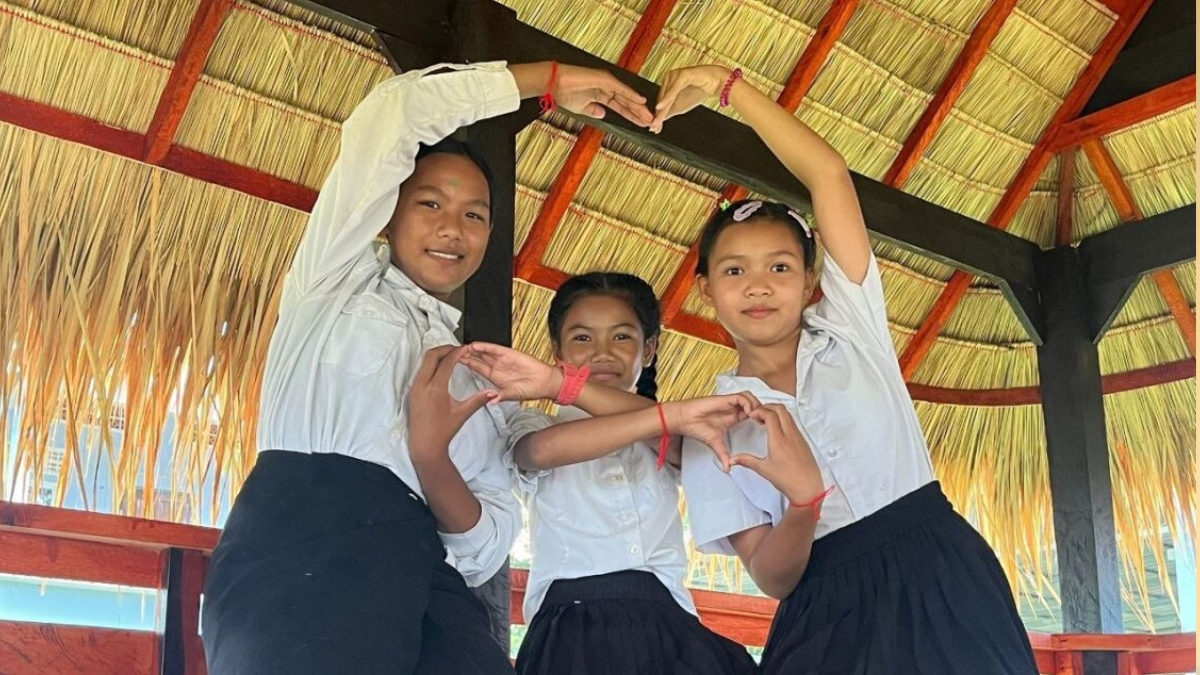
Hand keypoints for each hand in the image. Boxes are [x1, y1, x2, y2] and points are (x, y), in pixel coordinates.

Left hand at [407, 345, 496, 460]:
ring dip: (437, 355)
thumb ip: (478, 400)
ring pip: (424, 362)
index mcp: (435, 388)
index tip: (466, 349)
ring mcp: (415, 388)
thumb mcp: (462, 413)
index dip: (457, 352)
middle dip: (445, 348)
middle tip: (458, 349)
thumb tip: (493, 392)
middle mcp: (422, 385)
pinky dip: (431, 364)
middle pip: (431, 355)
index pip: (446, 362)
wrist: (425, 445)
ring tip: (451, 356)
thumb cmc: (443, 431)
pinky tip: (440, 369)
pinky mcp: (412, 392)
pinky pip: (420, 370)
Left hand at [458, 342, 560, 401]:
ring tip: (460, 347)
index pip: (476, 368)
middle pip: (477, 358)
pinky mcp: (509, 354)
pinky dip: (485, 347)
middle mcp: (497, 366)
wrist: (545, 383)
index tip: (454, 361)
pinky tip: (475, 345)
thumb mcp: (512, 395)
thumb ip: (501, 396)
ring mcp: (502, 359)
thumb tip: (491, 401)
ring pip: (483, 352)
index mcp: (494, 377)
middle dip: (465, 354)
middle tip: (452, 351)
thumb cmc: (530, 390)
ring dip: (472, 350)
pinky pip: (494, 349)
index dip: (466, 364)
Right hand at [555, 64, 654, 123]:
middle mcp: (606, 88)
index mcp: (601, 95)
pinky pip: (621, 88)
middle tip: (652, 122)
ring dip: (638, 106)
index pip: (621, 107)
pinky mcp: (604, 78)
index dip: (631, 116)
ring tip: (649, 115)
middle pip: (627, 102)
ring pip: (626, 96)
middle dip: (639, 113)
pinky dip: (631, 95)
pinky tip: (641, 101)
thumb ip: (594, 111)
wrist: (554, 85)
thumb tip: (603, 115)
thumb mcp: (582, 108)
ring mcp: (606, 82)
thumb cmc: (564, 94)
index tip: (641, 124)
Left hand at [650, 64, 730, 132]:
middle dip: (658, 114)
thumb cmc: (699, 91)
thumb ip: (668, 113)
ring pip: (666, 95)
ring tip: (657, 121)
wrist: (716, 83)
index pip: (660, 100)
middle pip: (662, 98)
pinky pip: (673, 89)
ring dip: (662, 109)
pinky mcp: (683, 74)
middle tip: (653, 127)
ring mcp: (675, 74)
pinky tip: (661, 106)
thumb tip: (656, 124)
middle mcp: (669, 77)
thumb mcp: (680, 106)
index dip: (657, 114)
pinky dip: (667, 98)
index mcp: (667, 83)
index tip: (653, 127)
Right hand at [665, 391, 760, 471]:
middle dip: (763, 410)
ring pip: (750, 398)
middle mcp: (733, 409)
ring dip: (756, 405)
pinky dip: (748, 403)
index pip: (754, 413)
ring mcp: (730, 403)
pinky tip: (749, 413)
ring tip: (758, 417)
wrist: (684, 420)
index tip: (766, 428)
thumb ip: (723, 455)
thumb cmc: (697, 428)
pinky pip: (742, 397)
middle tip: (766, 421)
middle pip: (755, 404)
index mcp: (734, 417)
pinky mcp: (725, 399)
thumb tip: (728, 469)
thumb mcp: (715, 444)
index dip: (762, 418)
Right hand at [730, 404, 824, 502]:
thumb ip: (747, 461)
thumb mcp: (764, 470)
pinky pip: (793, 423)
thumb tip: (733, 459)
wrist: (808, 489)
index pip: (770, 415)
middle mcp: (790, 435)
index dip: (759, 410)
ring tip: (766, 421)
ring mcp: (798, 437)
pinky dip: (784, 419)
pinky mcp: (803, 441)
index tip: (752, 414)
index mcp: (779, 441)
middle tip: (758, 414)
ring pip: (788, 414)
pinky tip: (777, 430)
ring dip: (776, 412)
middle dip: (767, 406)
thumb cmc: (789, 480)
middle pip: (780, 409)